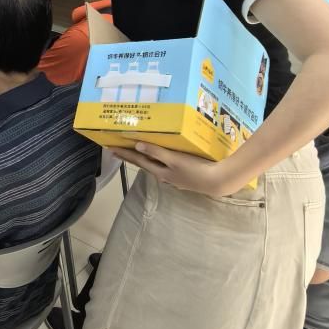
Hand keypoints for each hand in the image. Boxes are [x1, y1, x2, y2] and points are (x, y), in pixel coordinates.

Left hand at [110, 142, 232, 196]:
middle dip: (131, 155)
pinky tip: (162, 158)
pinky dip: (159, 159)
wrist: (217, 182)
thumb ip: (156, 152)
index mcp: (160, 171)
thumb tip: (137, 146)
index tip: (111, 149)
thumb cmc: (195, 170)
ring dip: (145, 157)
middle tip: (118, 149)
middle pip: (144, 163)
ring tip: (136, 151)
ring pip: (155, 165)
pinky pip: (166, 166)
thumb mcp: (174, 160)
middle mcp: (164, 176)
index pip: (138, 160)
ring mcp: (174, 177)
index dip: (124, 154)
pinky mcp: (184, 176)